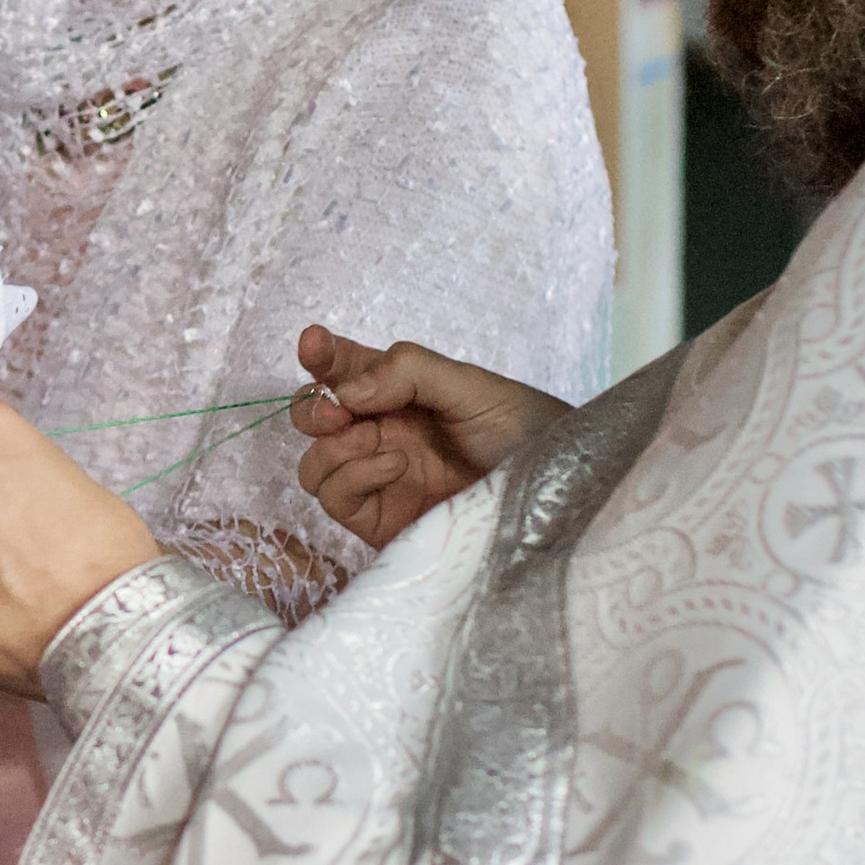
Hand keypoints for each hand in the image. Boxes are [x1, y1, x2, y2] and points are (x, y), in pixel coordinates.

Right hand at [291, 324, 563, 551]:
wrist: (553, 493)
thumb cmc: (522, 431)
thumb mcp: (471, 386)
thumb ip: (409, 372)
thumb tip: (347, 391)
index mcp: (398, 391)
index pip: (343, 367)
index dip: (320, 353)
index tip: (313, 345)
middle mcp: (380, 432)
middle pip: (314, 417)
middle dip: (312, 408)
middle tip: (334, 410)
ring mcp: (376, 477)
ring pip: (314, 462)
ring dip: (331, 446)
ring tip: (373, 440)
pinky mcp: (379, 519)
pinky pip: (335, 498)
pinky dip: (353, 476)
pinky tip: (395, 467)